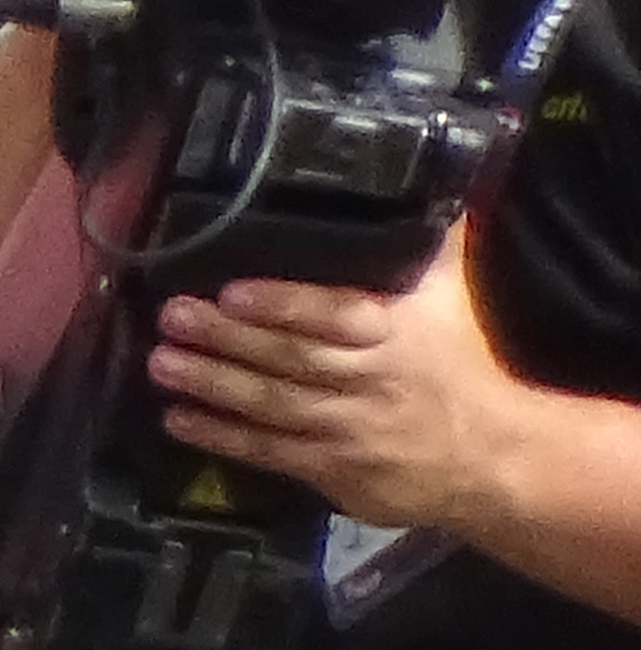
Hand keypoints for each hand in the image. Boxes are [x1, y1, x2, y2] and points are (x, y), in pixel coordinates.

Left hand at [144, 223, 524, 530]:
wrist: (488, 458)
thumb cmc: (457, 366)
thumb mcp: (449, 299)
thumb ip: (429, 243)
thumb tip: (424, 180)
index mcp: (395, 332)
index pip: (332, 314)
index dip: (282, 304)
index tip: (233, 291)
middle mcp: (366, 378)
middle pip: (289, 357)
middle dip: (227, 338)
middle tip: (173, 317)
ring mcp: (344, 427)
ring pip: (269, 402)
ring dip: (211, 383)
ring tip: (161, 362)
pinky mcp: (327, 469)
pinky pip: (266, 450)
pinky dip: (220, 436)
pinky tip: (176, 419)